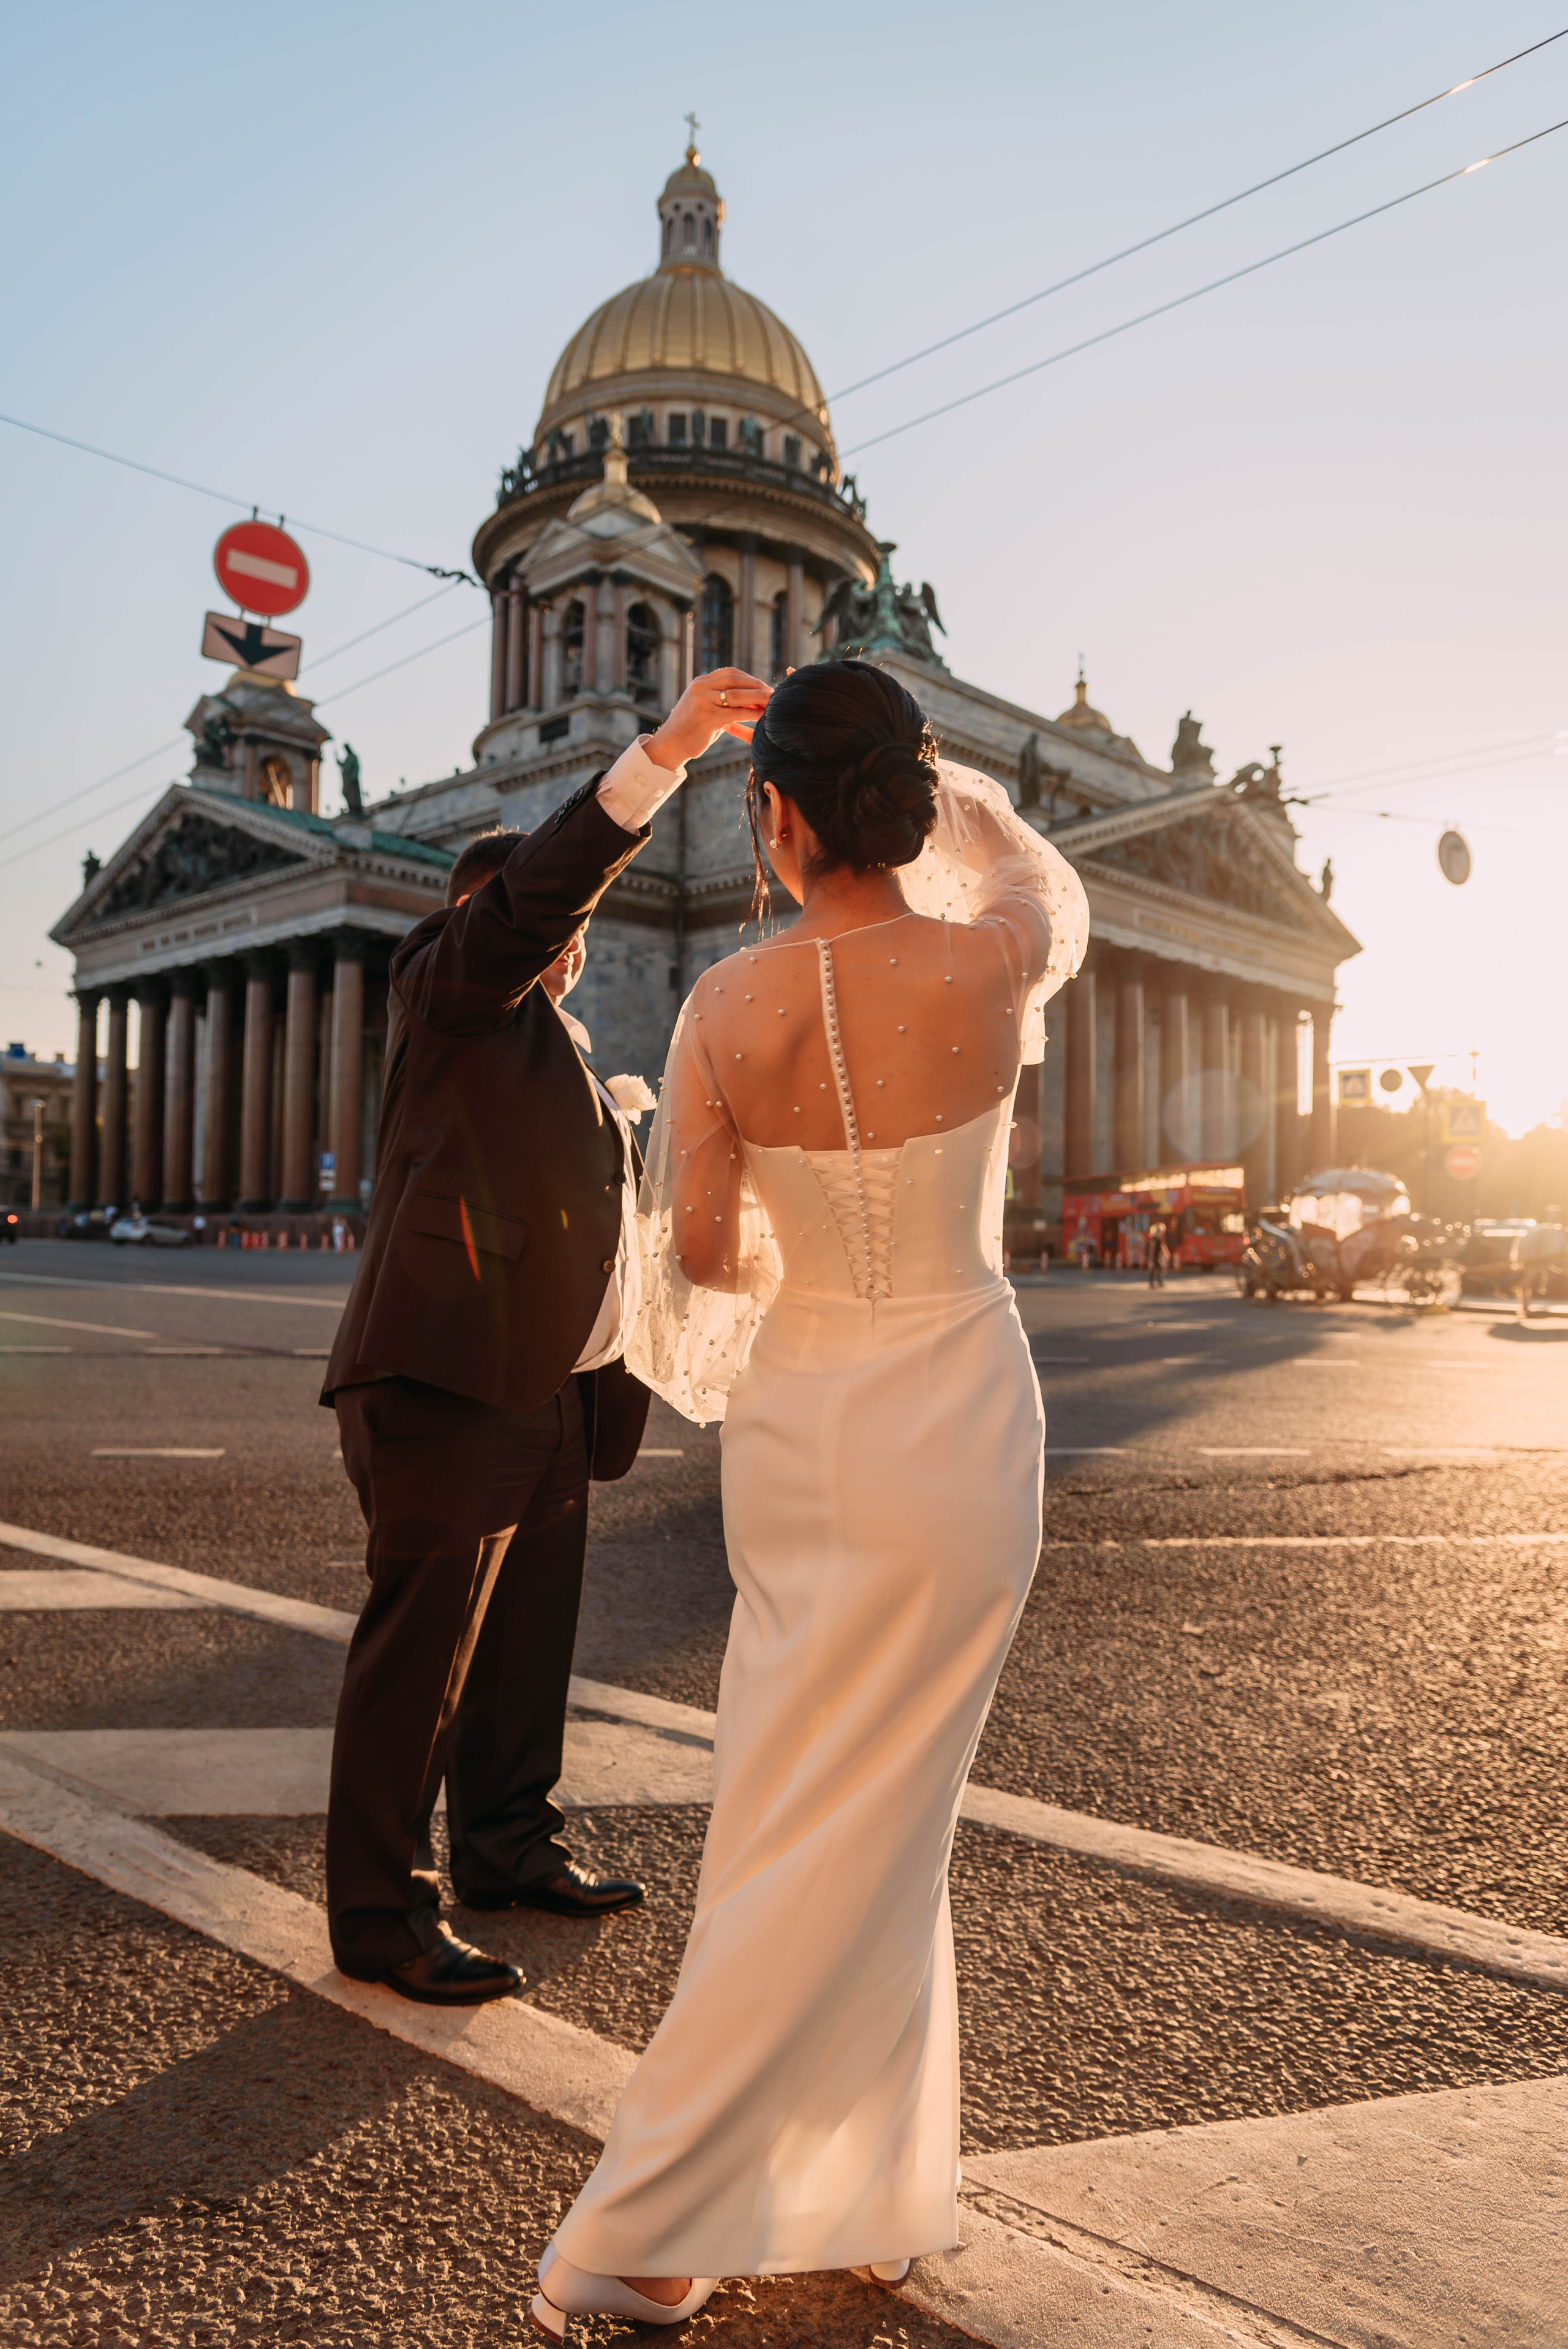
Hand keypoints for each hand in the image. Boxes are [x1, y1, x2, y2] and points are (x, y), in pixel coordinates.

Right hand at [648, 669, 770, 772]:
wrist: (671, 745)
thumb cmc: (691, 729)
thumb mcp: (704, 707)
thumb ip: (722, 700)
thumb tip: (749, 699)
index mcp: (700, 682)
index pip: (730, 673)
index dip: (749, 678)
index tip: (763, 686)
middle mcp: (701, 687)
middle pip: (736, 680)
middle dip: (757, 686)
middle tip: (772, 693)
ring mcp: (704, 701)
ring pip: (738, 695)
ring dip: (758, 698)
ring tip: (772, 703)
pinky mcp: (708, 716)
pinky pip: (736, 713)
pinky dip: (752, 714)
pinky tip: (762, 717)